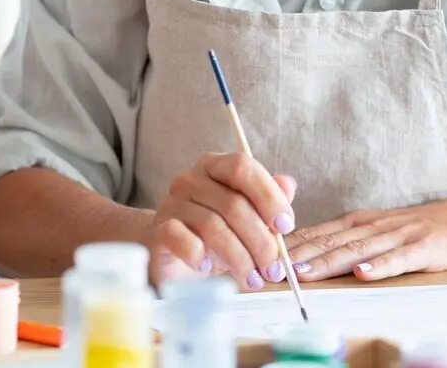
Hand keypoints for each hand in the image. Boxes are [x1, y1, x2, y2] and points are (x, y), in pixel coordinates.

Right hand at [150, 152, 297, 290]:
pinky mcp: (159, 229)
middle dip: (261, 241)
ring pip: (213, 226)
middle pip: (233, 203)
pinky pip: (182, 239)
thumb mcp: (249, 218)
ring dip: (240, 258)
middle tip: (274, 269)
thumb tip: (287, 186)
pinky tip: (210, 269)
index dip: (268, 196)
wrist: (171, 254)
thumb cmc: (215, 234)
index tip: (285, 226)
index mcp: (215, 166)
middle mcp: (191, 179)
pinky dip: (200, 255)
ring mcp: (172, 202)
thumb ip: (269, 200)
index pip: (243, 167)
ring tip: (253, 279)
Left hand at [284, 194, 446, 282]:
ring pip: (358, 250)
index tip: (261, 252)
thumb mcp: (390, 230)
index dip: (290, 243)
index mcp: (367, 221)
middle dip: (298, 254)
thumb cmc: (434, 230)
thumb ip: (357, 240)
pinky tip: (363, 274)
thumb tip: (318, 253)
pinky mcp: (427, 249)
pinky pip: (400, 259)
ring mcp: (402, 236)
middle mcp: (378, 225)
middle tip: (268, 266)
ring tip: (302, 273)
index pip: (321, 231)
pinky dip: (381, 266)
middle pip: (332, 240)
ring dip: (328, 261)